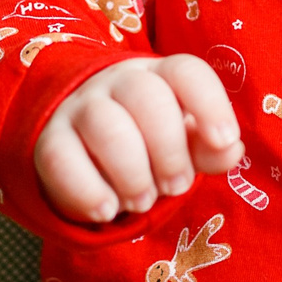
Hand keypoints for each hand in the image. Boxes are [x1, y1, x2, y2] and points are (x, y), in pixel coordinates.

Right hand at [35, 54, 243, 222]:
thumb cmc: (146, 143)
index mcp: (159, 75)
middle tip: (175, 186)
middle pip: (146, 96)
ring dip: (132, 172)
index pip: (185, 71)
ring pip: (105, 125)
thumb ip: (208, 147)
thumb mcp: (183, 143)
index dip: (210, 103)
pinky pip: (60, 157)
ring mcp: (80, 107)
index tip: (224, 140)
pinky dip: (87, 190)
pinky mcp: (49, 140)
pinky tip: (107, 210)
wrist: (80, 144)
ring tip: (142, 201)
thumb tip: (232, 150)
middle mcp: (118, 82)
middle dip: (168, 148)